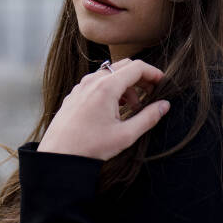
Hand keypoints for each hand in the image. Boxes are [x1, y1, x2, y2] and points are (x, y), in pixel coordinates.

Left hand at [37, 58, 169, 160]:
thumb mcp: (125, 136)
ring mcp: (81, 86)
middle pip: (124, 66)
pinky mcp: (74, 94)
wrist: (57, 156)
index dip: (154, 73)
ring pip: (110, 74)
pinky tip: (114, 109)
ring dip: (126, 85)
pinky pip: (97, 82)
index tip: (163, 83)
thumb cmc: (90, 147)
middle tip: (152, 93)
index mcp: (106, 87)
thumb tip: (165, 105)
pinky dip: (111, 89)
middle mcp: (92, 81)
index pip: (137, 67)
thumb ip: (148, 118)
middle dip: (140, 77)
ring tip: (133, 107)